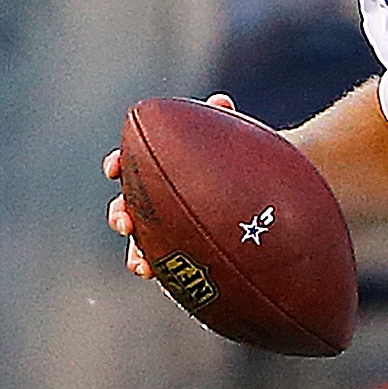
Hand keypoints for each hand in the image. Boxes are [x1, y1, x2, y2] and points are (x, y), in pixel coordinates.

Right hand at [106, 91, 237, 279]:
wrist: (273, 188)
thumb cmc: (244, 158)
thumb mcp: (233, 138)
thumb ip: (222, 121)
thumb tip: (221, 102)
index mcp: (161, 170)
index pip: (130, 166)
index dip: (118, 166)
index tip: (114, 168)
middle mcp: (160, 201)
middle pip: (129, 209)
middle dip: (121, 216)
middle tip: (125, 221)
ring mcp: (173, 228)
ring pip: (145, 245)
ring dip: (138, 255)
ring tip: (141, 266)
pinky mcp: (191, 253)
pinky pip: (175, 269)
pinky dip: (169, 278)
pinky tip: (172, 286)